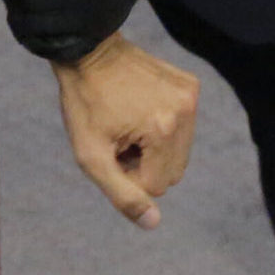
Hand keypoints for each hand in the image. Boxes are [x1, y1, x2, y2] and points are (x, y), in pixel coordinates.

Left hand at [51, 32, 200, 229]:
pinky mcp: (191, 85)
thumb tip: (153, 223)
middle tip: (117, 136)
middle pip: (173, 171)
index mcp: (163, 131)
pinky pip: (183, 125)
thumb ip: (121, 193)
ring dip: (153, 146)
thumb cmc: (83, 102)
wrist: (86, 50)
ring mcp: (191, 96)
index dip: (127, 173)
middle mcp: (185, 113)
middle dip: (144, 163)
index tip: (109, 149)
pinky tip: (138, 106)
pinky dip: (162, 125)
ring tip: (126, 121)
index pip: (157, 185)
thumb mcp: (90, 154)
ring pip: (179, 151)